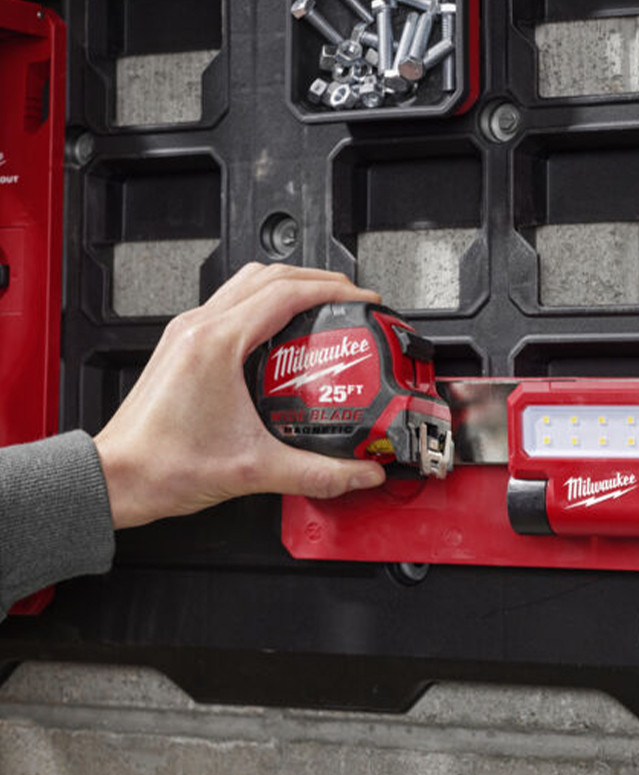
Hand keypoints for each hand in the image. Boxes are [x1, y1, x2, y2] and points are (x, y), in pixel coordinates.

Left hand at [95, 264, 387, 529]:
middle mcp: (199, 328)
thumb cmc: (163, 465)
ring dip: (288, 286)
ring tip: (321, 306)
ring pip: (246, 283)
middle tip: (350, 299)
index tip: (361, 300)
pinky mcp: (183, 345)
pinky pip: (230, 304)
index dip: (332, 291)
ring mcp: (188, 333)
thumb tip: (359, 473)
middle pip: (269, 276)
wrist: (120, 477)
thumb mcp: (256, 470)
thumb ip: (319, 474)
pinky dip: (264, 304)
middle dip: (317, 281)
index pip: (286, 292)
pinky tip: (281, 333)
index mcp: (216, 344)